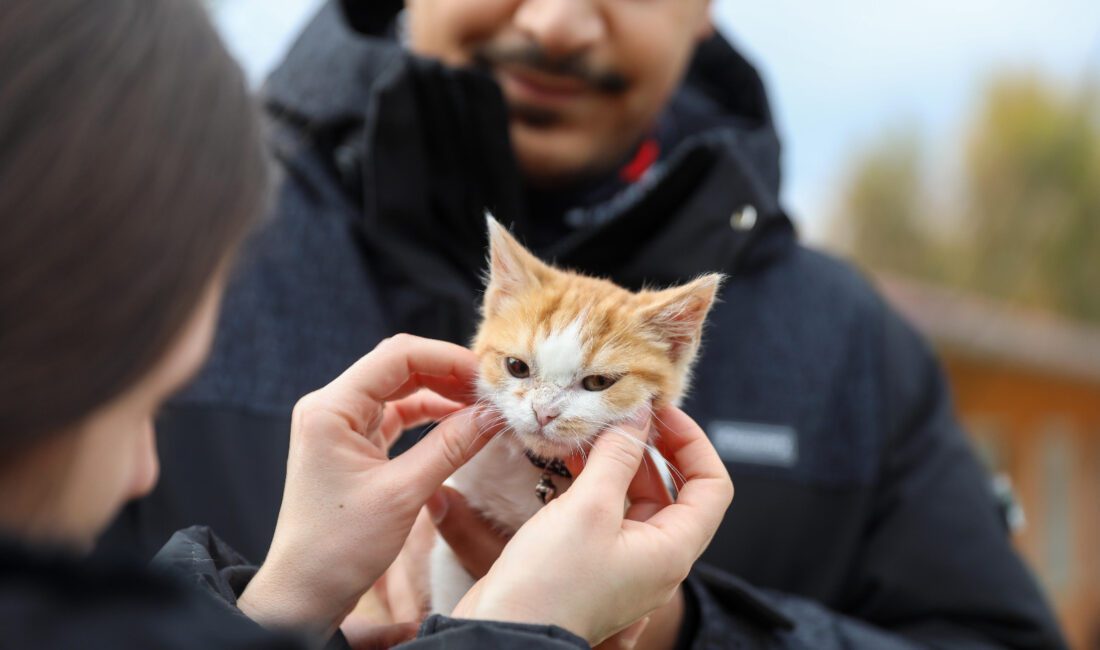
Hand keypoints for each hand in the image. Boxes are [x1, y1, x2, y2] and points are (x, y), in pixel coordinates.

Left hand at [237, 335, 499, 637]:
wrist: (305, 592)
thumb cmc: (340, 547)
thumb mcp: (404, 493)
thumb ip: (451, 447)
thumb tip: (492, 414)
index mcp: (330, 408)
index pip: (397, 356)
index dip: (446, 357)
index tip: (486, 374)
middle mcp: (331, 408)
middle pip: (398, 367)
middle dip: (447, 373)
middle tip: (491, 390)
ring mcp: (340, 426)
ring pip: (399, 391)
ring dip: (441, 394)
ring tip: (481, 406)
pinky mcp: (352, 446)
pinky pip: (395, 417)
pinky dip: (428, 418)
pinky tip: (459, 424)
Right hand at [451, 407, 732, 644]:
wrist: (503, 632)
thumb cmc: (550, 583)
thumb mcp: (589, 507)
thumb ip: (617, 454)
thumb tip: (638, 412)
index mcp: (672, 550)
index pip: (711, 485)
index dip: (692, 442)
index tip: (661, 412)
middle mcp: (656, 559)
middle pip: (671, 489)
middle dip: (647, 446)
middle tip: (619, 412)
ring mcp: (624, 563)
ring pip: (633, 498)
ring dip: (616, 462)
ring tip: (587, 430)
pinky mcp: (592, 563)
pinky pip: (606, 514)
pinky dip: (594, 483)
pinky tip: (567, 460)